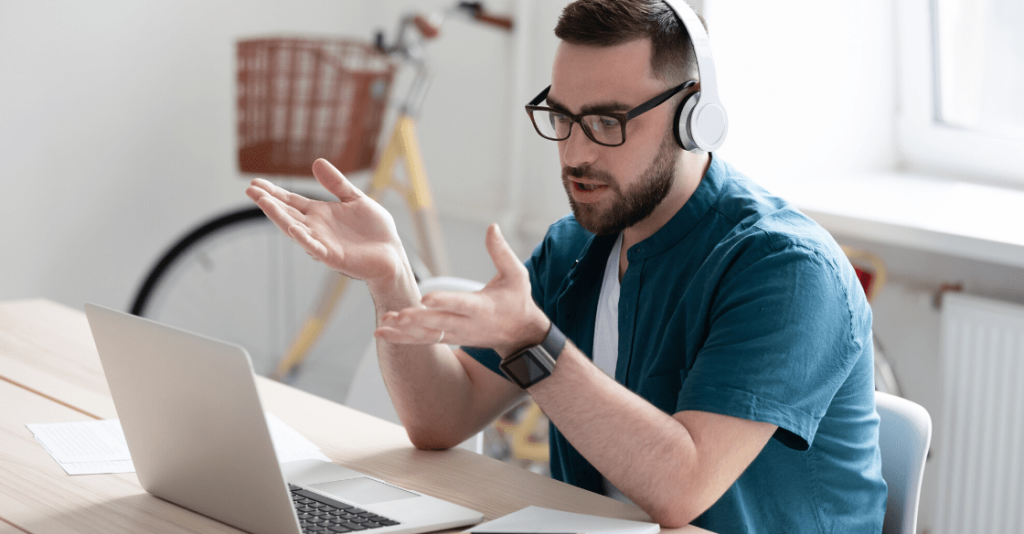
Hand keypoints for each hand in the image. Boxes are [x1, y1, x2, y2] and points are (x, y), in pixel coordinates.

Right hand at [245, 159, 407, 285]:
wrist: (392, 254)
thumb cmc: (375, 230)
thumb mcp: (355, 199)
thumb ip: (337, 184)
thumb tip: (317, 161)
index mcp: (320, 214)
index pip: (291, 201)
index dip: (274, 193)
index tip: (255, 183)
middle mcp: (316, 228)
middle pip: (288, 213)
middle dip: (269, 202)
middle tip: (250, 190)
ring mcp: (323, 243)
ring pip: (295, 230)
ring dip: (279, 217)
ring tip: (263, 203)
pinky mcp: (333, 257)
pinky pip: (315, 248)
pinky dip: (304, 239)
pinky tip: (292, 228)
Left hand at [375, 224, 549, 355]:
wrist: (520, 335)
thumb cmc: (517, 300)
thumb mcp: (517, 275)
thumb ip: (501, 252)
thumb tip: (491, 226)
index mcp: (482, 307)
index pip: (461, 303)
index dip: (444, 301)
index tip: (425, 298)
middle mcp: (467, 323)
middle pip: (439, 322)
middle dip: (417, 320)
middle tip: (397, 314)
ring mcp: (457, 334)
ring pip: (427, 335)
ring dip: (404, 331)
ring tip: (382, 325)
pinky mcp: (449, 338)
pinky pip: (424, 340)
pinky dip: (403, 338)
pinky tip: (382, 332)